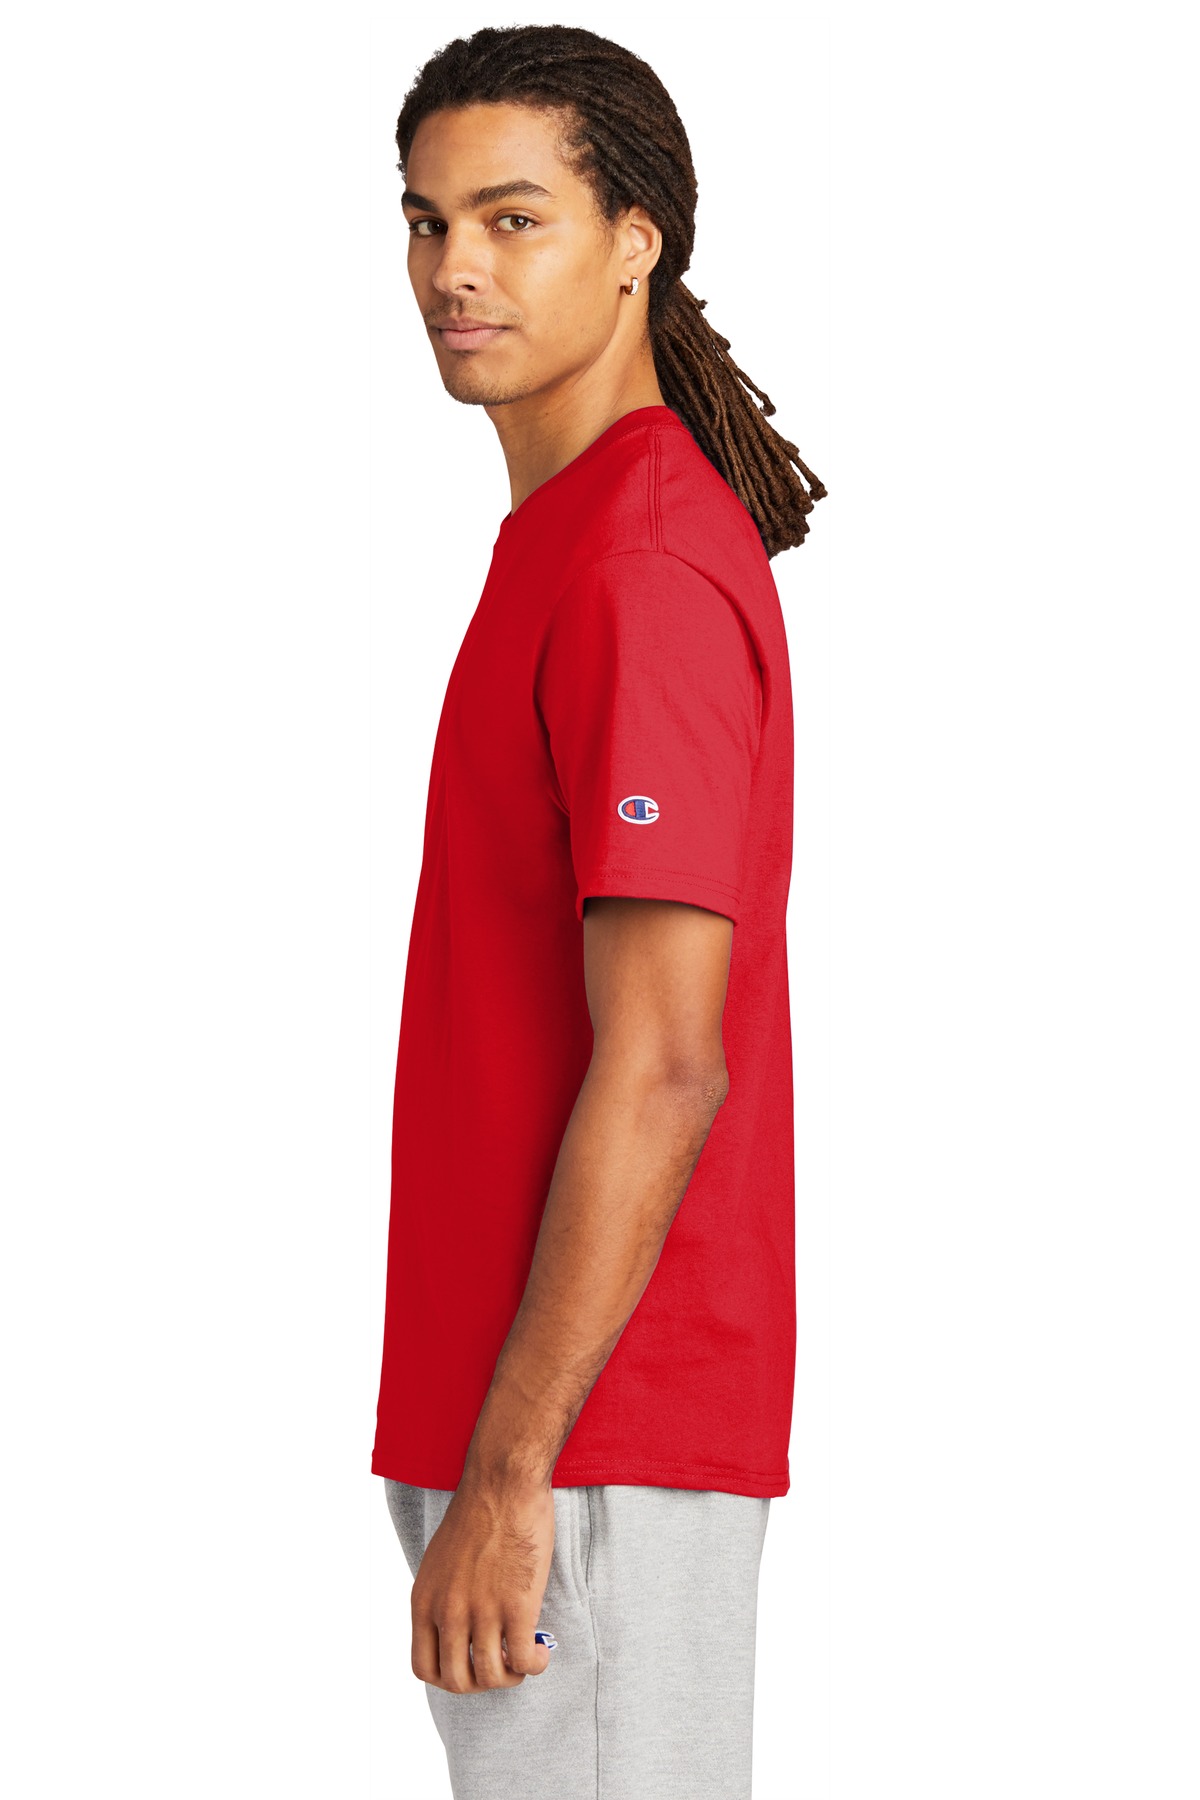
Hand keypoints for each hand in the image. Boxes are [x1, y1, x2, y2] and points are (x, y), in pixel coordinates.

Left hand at [410, 1473, 556, 1692]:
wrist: (503, 1483)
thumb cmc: (477, 1513)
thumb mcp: (439, 1562)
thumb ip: (442, 1598)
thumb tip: (456, 1630)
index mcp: (425, 1601)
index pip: (424, 1668)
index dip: (449, 1678)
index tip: (470, 1666)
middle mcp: (449, 1611)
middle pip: (457, 1680)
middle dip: (482, 1683)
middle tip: (502, 1664)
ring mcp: (482, 1610)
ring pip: (491, 1677)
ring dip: (511, 1677)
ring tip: (524, 1658)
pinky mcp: (517, 1606)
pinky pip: (523, 1660)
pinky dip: (534, 1665)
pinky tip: (541, 1652)